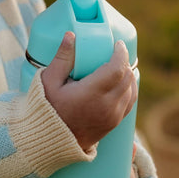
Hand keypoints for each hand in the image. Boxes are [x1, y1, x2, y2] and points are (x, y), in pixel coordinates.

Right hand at [40, 32, 136, 152]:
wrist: (50, 141)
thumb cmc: (47, 109)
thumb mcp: (49, 81)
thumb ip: (62, 58)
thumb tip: (71, 35)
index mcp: (92, 93)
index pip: (117, 69)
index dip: (121, 54)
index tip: (118, 44)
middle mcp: (106, 106)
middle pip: (127, 78)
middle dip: (125, 62)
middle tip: (116, 53)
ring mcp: (112, 117)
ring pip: (131, 90)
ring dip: (128, 76)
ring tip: (118, 67)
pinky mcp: (113, 124)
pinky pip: (130, 103)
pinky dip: (129, 90)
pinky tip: (121, 83)